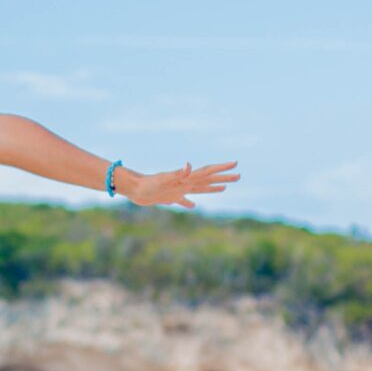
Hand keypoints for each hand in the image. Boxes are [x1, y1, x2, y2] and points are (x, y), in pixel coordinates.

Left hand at [122, 160, 239, 208]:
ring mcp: (178, 190)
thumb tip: (189, 165)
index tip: (235, 164)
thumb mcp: (163, 179)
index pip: (207, 172)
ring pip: (200, 189)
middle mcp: (184, 183)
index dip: (221, 169)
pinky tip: (193, 206)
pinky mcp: (169, 197)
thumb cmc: (147, 185)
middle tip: (239, 175)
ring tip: (224, 189)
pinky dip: (189, 203)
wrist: (132, 188)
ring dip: (212, 188)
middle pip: (208, 179)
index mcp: (186, 178)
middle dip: (223, 178)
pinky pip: (183, 201)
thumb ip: (177, 173)